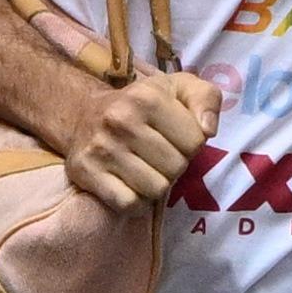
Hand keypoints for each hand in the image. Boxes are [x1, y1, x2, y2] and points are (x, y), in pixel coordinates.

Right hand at [63, 65, 219, 216]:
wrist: (84, 113)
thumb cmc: (141, 104)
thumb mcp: (178, 88)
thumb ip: (206, 99)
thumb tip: (208, 131)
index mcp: (147, 97)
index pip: (196, 141)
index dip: (191, 143)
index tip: (175, 137)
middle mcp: (121, 121)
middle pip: (176, 168)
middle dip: (174, 164)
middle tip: (159, 154)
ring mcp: (101, 149)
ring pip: (155, 189)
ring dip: (156, 184)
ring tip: (146, 168)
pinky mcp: (86, 173)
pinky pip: (129, 204)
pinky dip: (135, 201)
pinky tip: (131, 184)